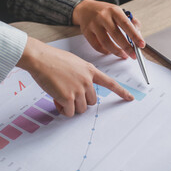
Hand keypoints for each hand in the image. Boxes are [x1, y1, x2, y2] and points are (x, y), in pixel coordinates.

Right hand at [16, 37, 133, 116]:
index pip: (110, 83)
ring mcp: (78, 89)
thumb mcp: (74, 63)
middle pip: (92, 102)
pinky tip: (56, 100)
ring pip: (81, 109)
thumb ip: (81, 76)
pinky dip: (63, 110)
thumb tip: (80, 92)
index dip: (121, 92)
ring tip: (60, 95)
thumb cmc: (53, 59)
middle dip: (81, 102)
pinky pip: (69, 112)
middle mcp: (87, 80)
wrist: (40, 58)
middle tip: (68, 95)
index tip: (130, 98)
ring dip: (71, 107)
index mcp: (90, 70)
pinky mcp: (68, 97)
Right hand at [72, 0, 144, 58]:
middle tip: (133, 55)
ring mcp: (93, 24)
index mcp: (114, 10)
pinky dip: (105, 51)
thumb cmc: (105, 12)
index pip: (126, 24)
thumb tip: (138, 35)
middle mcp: (103, 16)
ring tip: (123, 55)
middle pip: (116, 35)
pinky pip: (97, 46)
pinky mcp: (86, 32)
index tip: (141, 44)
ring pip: (106, 42)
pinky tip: (110, 51)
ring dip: (116, 51)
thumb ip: (130, 22)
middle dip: (127, 48)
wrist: (85, 9)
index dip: (135, 36)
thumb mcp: (118, 12)